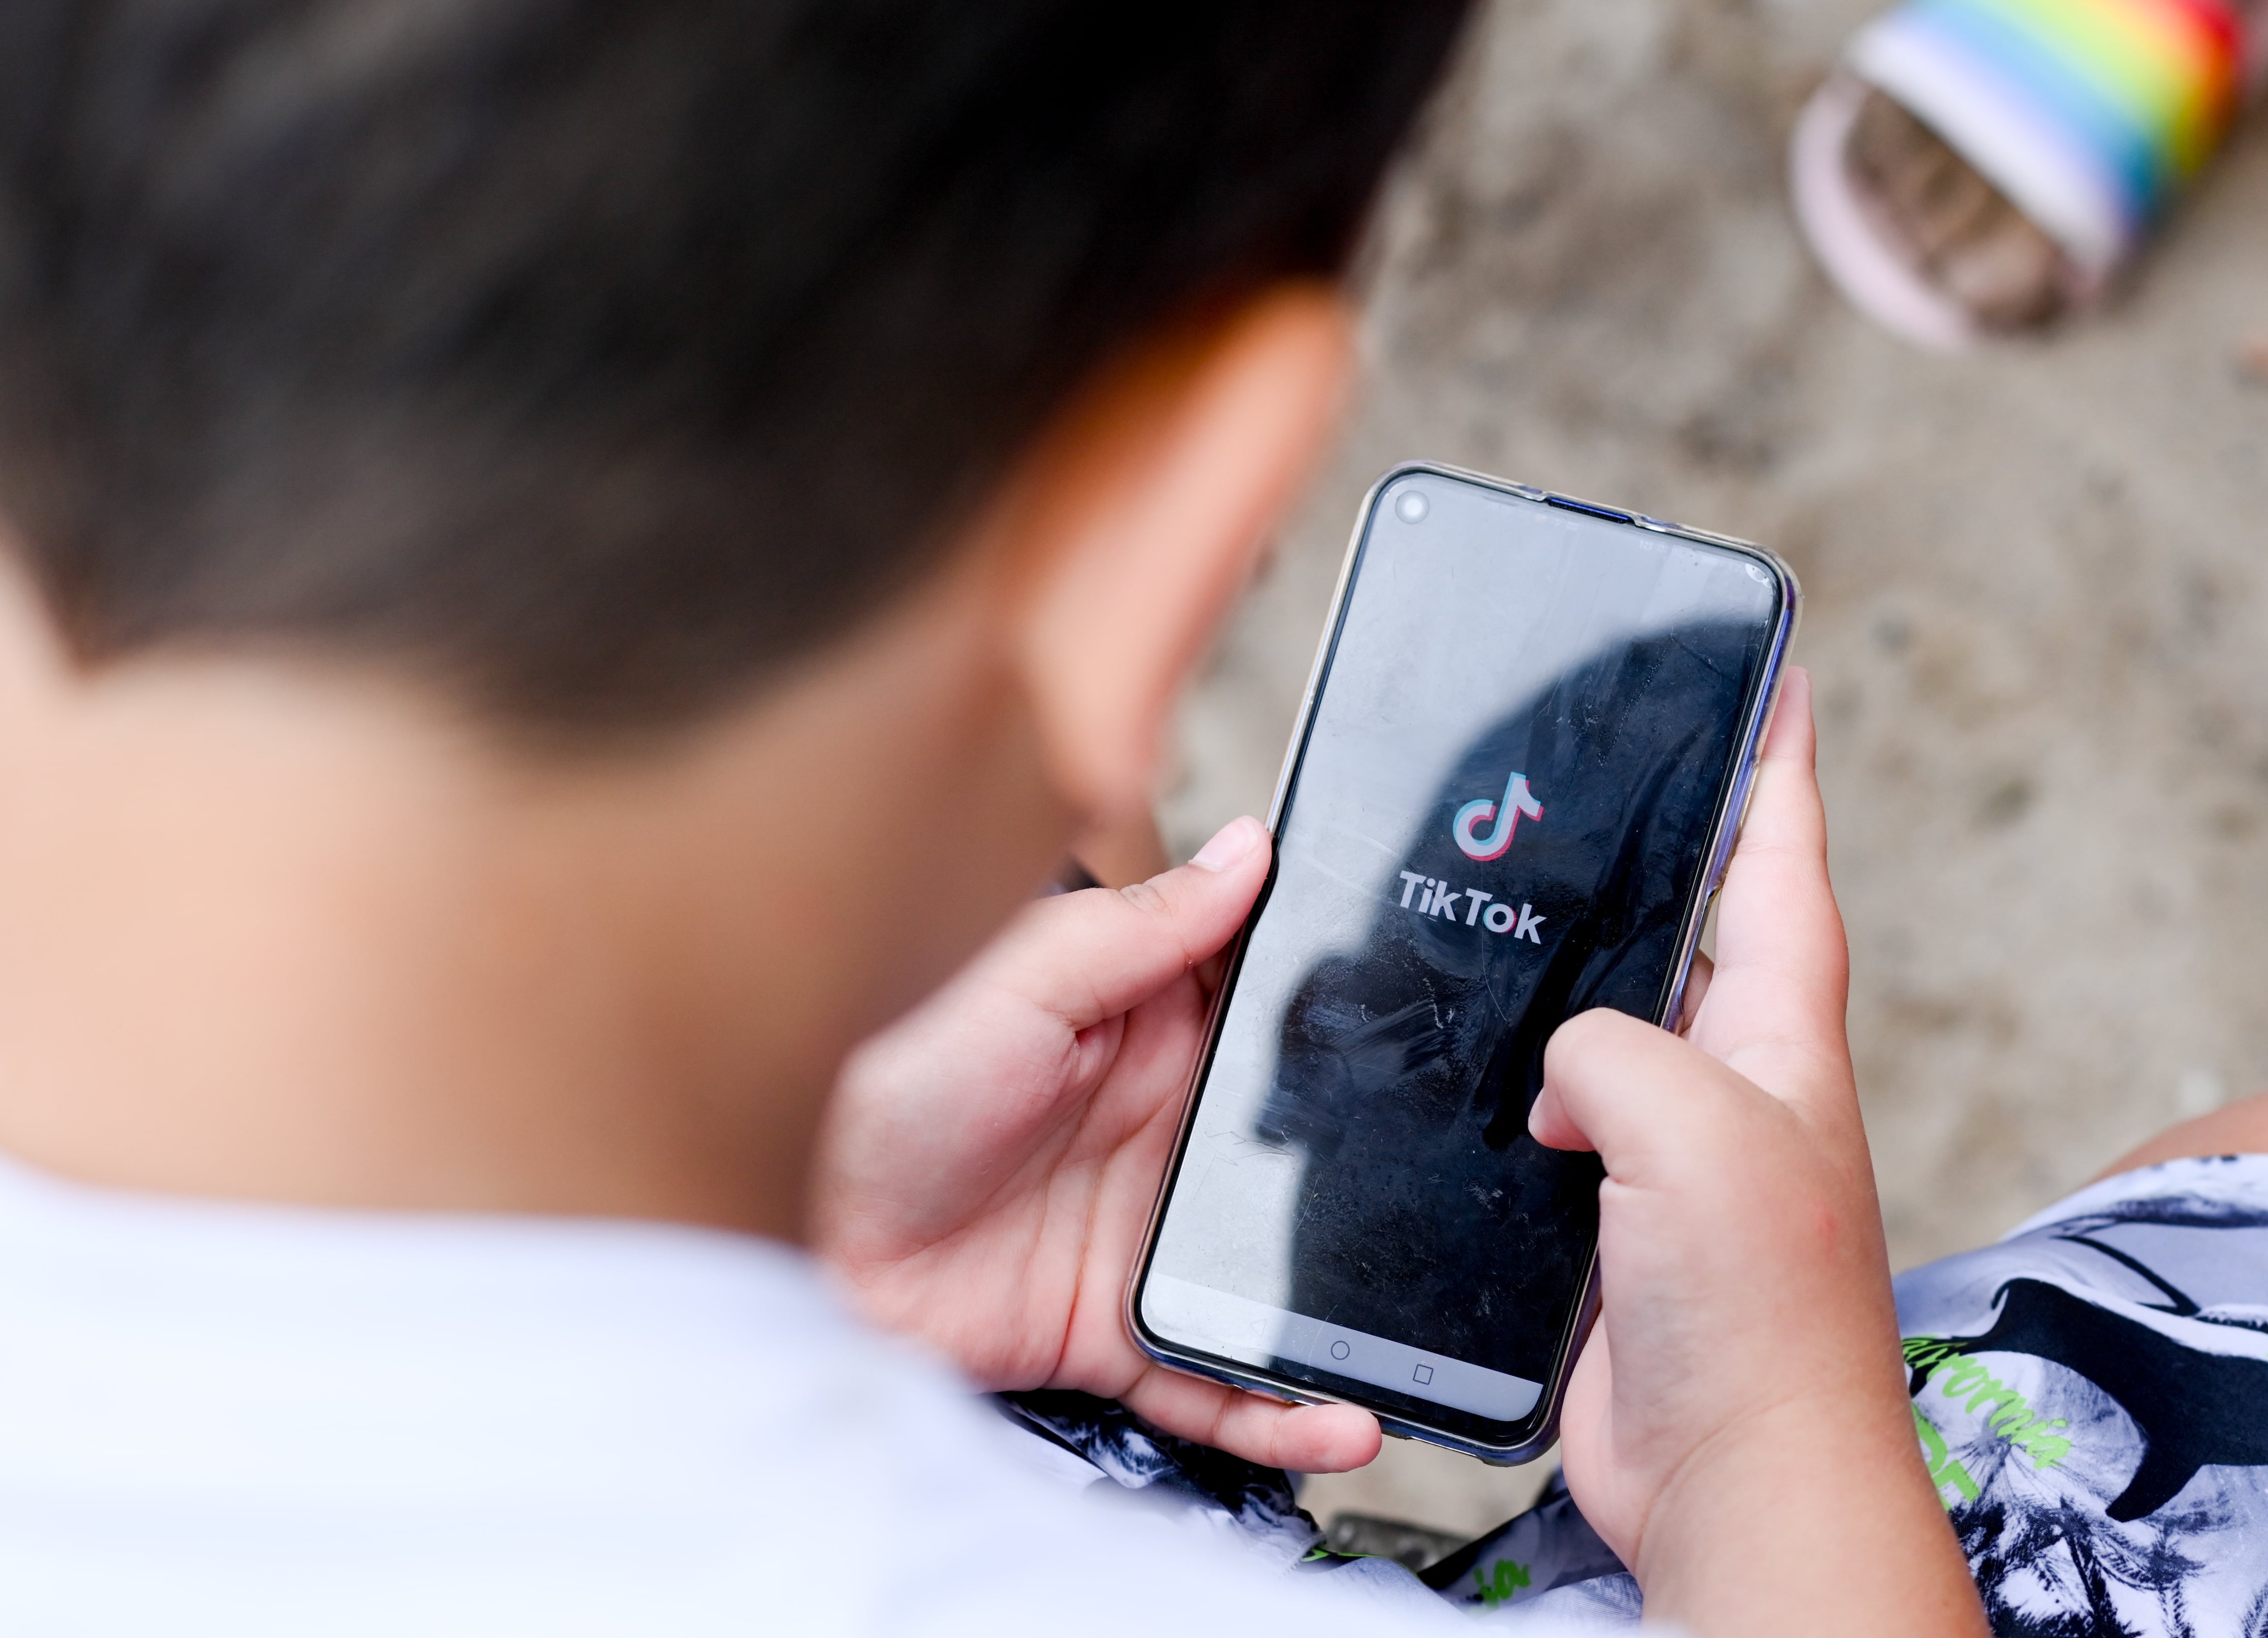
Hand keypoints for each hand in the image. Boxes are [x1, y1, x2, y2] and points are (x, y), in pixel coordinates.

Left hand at [812, 816, 1381, 1471]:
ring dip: (1353, 1303)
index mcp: (1144, 1028)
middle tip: (1478, 1183)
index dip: (1349, 1009)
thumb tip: (1250, 849)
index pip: (1272, 1006)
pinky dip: (1284, 1411)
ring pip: (1281, 1272)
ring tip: (1428, 1325)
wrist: (790, 1235)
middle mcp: (1163, 1130)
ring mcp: (1149, 1235)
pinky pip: (1222, 1378)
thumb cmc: (874, 1084)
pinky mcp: (1121, 1328)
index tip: (1442, 1007)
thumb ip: (1137, 929)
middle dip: (1384, 1168)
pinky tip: (1341, 1418)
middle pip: (1303, 1148)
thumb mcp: (1012, 979)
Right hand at [1531, 670, 1985, 1636]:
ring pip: (1615, 1019)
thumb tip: (1562, 1075)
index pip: (1781, 855)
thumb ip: (1614, 1051)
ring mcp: (1680, 1150)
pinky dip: (1518, 1086)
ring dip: (1571, 972)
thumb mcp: (1689, 1127)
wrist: (1735, 1482)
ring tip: (1508, 907)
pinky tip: (1470, 1078)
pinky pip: (1560, 1116)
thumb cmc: (1758, 1320)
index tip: (1766, 665)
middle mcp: (1740, 1078)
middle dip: (1658, 840)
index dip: (1773, 753)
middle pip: (1695, 921)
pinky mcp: (1619, 1218)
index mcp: (1783, 1030)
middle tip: (1603, 762)